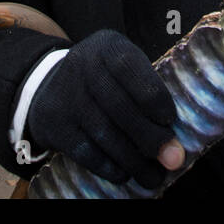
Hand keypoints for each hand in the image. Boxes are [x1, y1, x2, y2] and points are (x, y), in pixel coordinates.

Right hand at [26, 29, 184, 188]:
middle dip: (150, 137)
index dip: (154, 97)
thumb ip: (147, 90)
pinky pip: (85, 151)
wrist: (50, 84)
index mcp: (108, 46)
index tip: (171, 121)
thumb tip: (174, 139)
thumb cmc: (105, 79)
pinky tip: (125, 174)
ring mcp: (65, 95)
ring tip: (154, 177)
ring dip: (134, 160)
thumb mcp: (123, 67)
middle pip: (120, 106)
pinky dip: (109, 167)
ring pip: (104, 133)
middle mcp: (83, 65)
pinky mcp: (53, 123)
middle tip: (173, 159)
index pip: (131, 68)